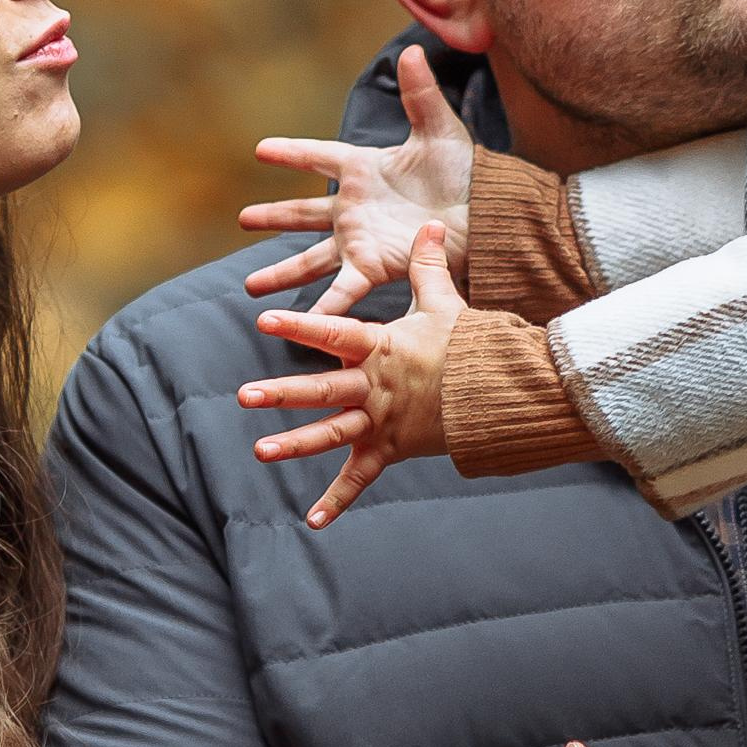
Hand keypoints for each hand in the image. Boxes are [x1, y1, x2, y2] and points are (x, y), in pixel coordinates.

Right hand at [240, 44, 476, 318]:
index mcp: (366, 168)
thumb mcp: (440, 130)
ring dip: (282, 272)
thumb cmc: (468, 174)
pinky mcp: (374, 266)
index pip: (319, 155)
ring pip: (311, 259)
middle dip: (275, 217)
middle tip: (244, 219)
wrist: (489, 217)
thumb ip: (421, 94)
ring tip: (251, 288)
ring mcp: (362, 240)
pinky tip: (299, 322)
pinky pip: (341, 289)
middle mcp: (357, 208)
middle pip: (304, 212)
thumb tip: (411, 49)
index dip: (292, 153)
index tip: (261, 150)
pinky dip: (323, 307)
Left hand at [241, 222, 461, 525]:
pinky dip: (337, 501)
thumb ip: (428, 266)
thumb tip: (433, 224)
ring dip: (295, 444)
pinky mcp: (390, 450)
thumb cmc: (471, 345)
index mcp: (381, 348)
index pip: (334, 333)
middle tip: (243, 395)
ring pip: (332, 433)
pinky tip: (311, 521)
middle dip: (281, 392)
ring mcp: (381, 421)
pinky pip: (360, 478)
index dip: (299, 327)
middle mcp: (375, 387)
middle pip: (323, 390)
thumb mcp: (446, 303)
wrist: (503, 393)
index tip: (265, 320)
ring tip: (260, 451)